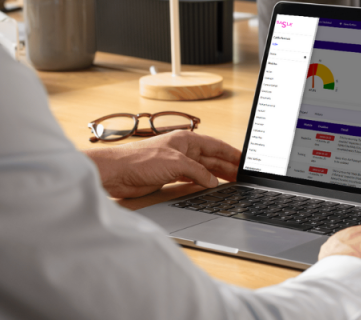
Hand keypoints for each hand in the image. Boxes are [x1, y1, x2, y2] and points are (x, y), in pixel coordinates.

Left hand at [83, 131, 240, 197]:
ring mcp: (176, 163)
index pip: (216, 145)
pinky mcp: (168, 176)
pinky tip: (210, 187)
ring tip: (231, 182)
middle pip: (211, 158)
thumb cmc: (139, 160)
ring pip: (203, 169)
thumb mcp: (176, 163)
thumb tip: (212, 180)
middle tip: (241, 176)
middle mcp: (182, 150)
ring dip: (216, 175)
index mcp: (186, 139)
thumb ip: (198, 172)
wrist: (116, 173)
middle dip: (227, 166)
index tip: (244, 161)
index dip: (231, 153)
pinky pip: (192, 179)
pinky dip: (202, 182)